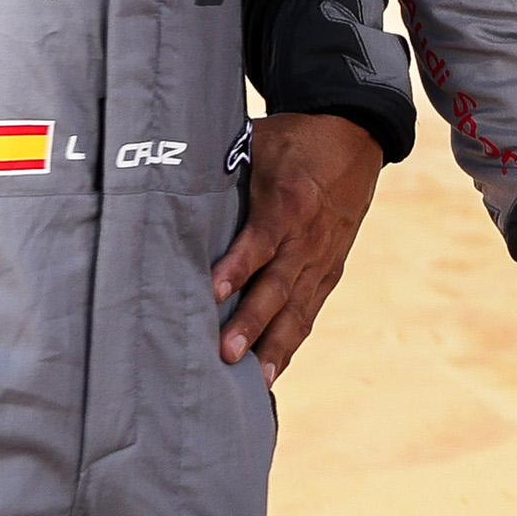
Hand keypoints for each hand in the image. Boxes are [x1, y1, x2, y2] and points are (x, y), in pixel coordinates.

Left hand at [213, 114, 384, 378]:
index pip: (259, 240)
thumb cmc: (292, 140)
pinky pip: (309, 312)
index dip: (236, 267)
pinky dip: (291, 343)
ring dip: (275, 345)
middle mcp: (308, 236)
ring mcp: (322, 258)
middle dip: (252, 322)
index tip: (210, 290)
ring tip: (254, 380)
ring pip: (298, 309)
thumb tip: (161, 174)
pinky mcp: (330, 272)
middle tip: (226, 352)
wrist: (355, 136)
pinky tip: (271, 372)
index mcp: (287, 201)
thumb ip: (219, 166)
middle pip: (279, 285)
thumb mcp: (256, 141)